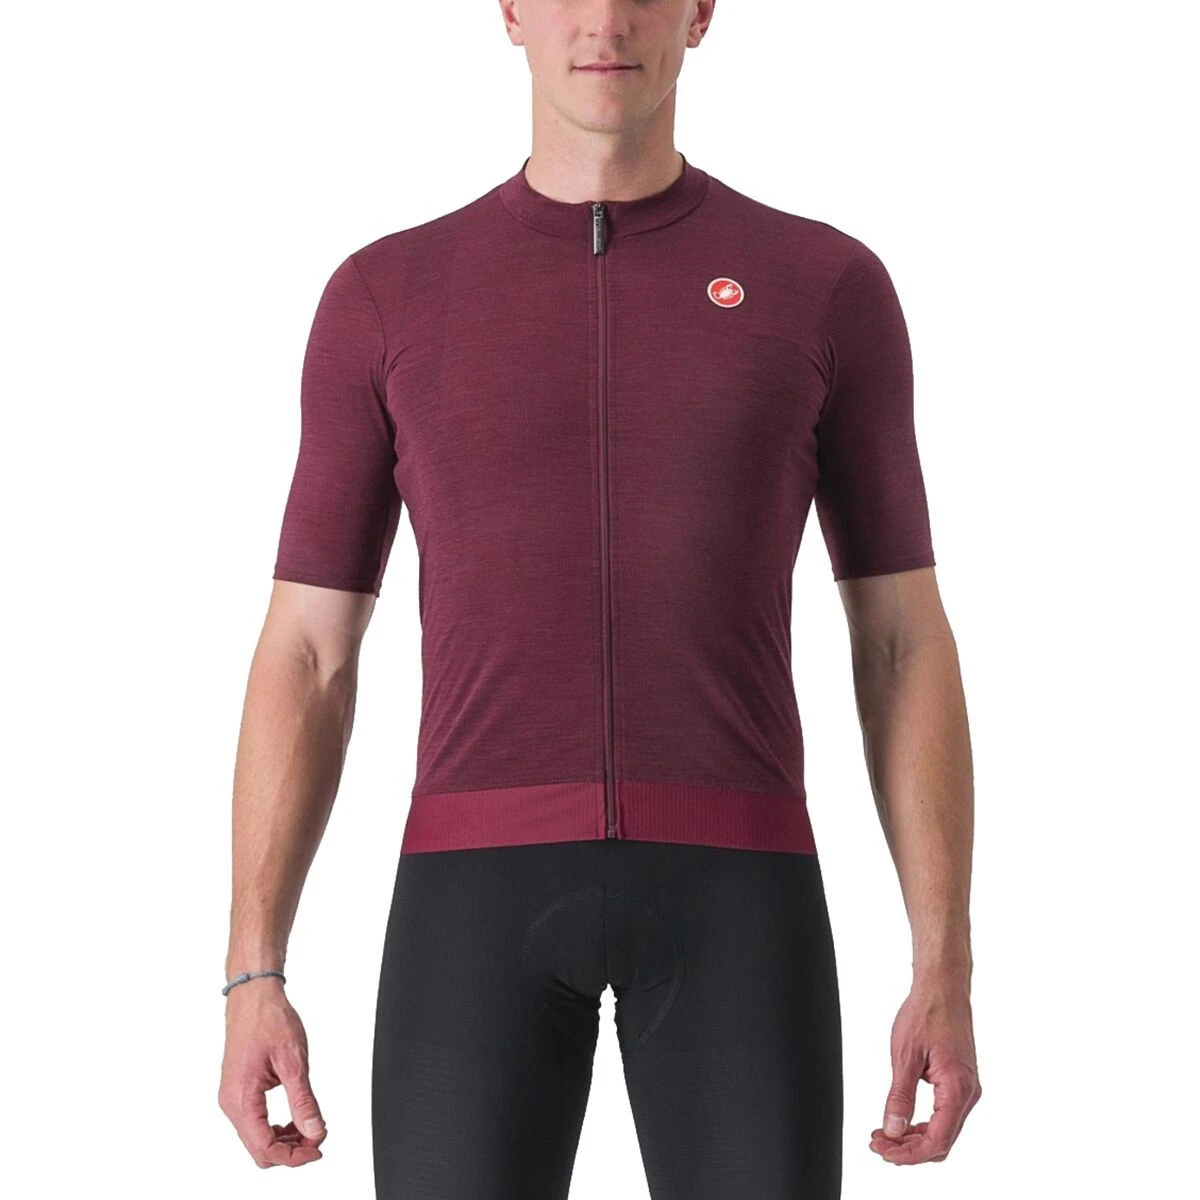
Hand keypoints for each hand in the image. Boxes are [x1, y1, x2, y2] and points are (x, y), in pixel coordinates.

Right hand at [218, 977, 327, 1167]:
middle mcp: (232, 1102)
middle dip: (290, 1150)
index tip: (318, 1148)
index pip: (264, 1148)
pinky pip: (254, 1122)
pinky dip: (275, 1127)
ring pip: (256, 1138)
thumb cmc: (269, 1020)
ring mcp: (232, 1097)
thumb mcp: (294, 1061)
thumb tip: (315, 1131)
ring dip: (284, 1139)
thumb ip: (304, 1101)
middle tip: (317, 1137)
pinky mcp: (238, 1091)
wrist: (253, 996)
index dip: (294, 1156)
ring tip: (310, 1126)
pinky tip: (295, 1117)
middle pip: (259, 1149)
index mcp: (241, 1098)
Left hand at [870, 971, 980, 1164]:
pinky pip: (945, 1115)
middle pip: (942, 1142)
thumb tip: (892, 1130)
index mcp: (957, 1089)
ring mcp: (967, 1088)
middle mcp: (968, 1093)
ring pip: (944, 1130)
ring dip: (915, 1138)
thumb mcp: (905, 1056)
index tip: (885, 1153)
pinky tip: (902, 1121)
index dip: (909, 1154)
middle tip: (879, 1145)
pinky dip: (924, 1124)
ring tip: (885, 1134)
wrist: (943, 988)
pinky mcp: (961, 1082)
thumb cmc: (926, 1014)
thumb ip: (899, 1097)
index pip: (937, 1141)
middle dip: (909, 1149)